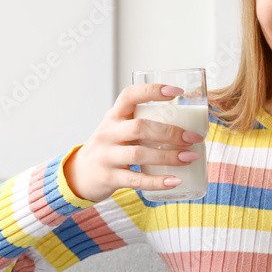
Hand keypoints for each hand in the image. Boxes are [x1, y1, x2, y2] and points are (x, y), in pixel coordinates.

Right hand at [63, 83, 204, 202]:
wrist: (78, 175)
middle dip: (170, 132)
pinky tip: (175, 181)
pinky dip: (157, 181)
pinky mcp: (108, 177)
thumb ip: (144, 124)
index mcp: (114, 116)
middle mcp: (108, 133)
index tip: (177, 92)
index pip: (129, 95)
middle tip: (194, 138)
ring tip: (190, 157)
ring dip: (168, 156)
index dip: (152, 91)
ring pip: (138, 153)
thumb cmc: (110, 148)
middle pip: (140, 127)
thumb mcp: (119, 129)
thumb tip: (187, 125)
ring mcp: (106, 155)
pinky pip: (135, 180)